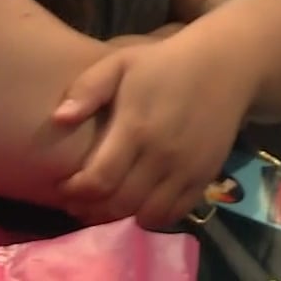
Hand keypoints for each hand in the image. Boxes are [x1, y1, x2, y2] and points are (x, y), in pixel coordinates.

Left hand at [48, 32, 250, 228]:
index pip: (100, 179)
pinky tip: (139, 205)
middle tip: (78, 203)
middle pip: (121, 203)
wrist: (223, 67)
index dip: (77, 191)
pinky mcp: (205, 178)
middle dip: (93, 209)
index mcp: (135, 127)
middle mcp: (162, 156)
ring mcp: (186, 170)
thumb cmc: (162, 64)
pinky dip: (154, 217)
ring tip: (106, 205)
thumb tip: (58, 119)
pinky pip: (176, 213)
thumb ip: (87, 90)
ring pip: (148, 215)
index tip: (63, 188)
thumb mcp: (119, 63)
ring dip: (123, 217)